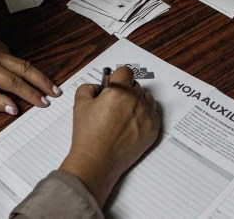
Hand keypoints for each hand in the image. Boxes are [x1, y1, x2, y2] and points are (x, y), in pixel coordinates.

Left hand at [0, 34, 60, 114]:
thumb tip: (15, 108)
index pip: (15, 83)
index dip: (32, 94)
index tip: (45, 102)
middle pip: (25, 67)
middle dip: (42, 80)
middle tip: (57, 91)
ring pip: (18, 60)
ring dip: (29, 74)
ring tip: (41, 87)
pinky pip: (9, 54)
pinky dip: (14, 66)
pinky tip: (12, 73)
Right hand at [59, 67, 160, 206]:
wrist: (97, 161)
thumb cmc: (88, 135)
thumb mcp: (80, 103)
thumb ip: (90, 86)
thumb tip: (101, 86)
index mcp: (119, 91)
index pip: (125, 71)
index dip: (117, 78)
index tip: (113, 85)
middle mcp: (136, 101)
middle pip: (135, 85)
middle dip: (125, 90)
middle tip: (113, 104)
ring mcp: (147, 115)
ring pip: (146, 98)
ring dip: (137, 101)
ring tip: (123, 114)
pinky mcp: (153, 129)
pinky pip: (153, 113)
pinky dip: (144, 115)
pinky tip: (131, 123)